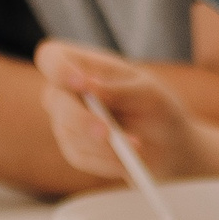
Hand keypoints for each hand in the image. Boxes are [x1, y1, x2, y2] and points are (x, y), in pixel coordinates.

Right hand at [36, 40, 206, 180]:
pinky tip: (127, 162)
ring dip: (102, 144)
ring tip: (136, 147)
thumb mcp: (149, 94)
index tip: (81, 83)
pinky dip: (106, 161)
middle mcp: (66, 92)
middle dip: (82, 118)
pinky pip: (80, 156)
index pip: (52, 57)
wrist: (166, 144)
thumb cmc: (155, 107)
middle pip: (56, 100)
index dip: (58, 68)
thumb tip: (90, 87)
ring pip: (69, 132)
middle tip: (108, 133)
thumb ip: (121, 89)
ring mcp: (65, 121)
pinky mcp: (73, 148)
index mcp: (82, 66)